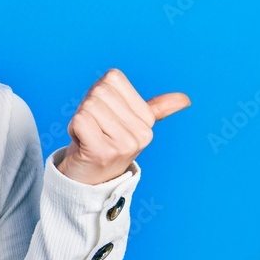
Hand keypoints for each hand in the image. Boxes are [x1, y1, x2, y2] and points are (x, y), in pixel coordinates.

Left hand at [56, 68, 190, 184]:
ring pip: (88, 105)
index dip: (100, 94)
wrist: (88, 180)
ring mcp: (123, 144)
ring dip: (80, 119)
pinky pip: (79, 120)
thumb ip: (156, 109)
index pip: (112, 79)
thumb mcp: (131, 124)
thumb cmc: (105, 144)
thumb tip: (185, 99)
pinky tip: (83, 144)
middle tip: (93, 129)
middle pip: (99, 92)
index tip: (103, 116)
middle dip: (87, 107)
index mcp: (147, 119)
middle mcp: (141, 133)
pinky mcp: (102, 152)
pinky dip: (73, 129)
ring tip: (89, 137)